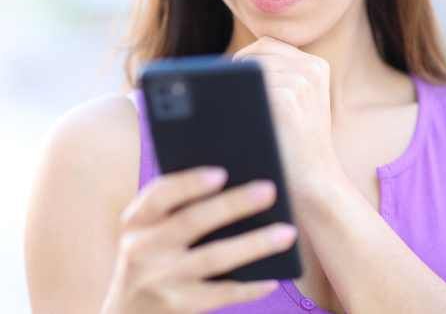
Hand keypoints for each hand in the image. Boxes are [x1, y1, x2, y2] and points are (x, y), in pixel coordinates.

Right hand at [100, 167, 296, 313]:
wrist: (129, 312)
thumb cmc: (156, 255)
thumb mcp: (153, 231)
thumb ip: (183, 208)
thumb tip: (245, 183)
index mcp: (137, 221)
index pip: (159, 195)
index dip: (189, 183)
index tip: (222, 172)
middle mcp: (143, 249)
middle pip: (192, 222)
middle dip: (233, 205)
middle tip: (270, 190)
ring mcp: (160, 280)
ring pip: (213, 258)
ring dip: (254, 244)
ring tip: (288, 232)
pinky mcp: (178, 306)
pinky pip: (221, 294)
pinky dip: (249, 287)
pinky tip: (273, 278)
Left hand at [232, 36, 337, 198]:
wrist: (314, 183)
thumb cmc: (296, 147)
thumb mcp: (298, 106)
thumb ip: (276, 80)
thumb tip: (216, 66)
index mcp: (316, 66)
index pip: (267, 45)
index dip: (244, 61)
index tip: (232, 83)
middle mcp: (311, 69)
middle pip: (255, 53)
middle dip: (236, 74)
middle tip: (229, 101)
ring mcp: (301, 83)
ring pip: (248, 69)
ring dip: (235, 90)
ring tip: (233, 113)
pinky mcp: (288, 99)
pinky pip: (246, 89)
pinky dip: (235, 104)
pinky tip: (235, 121)